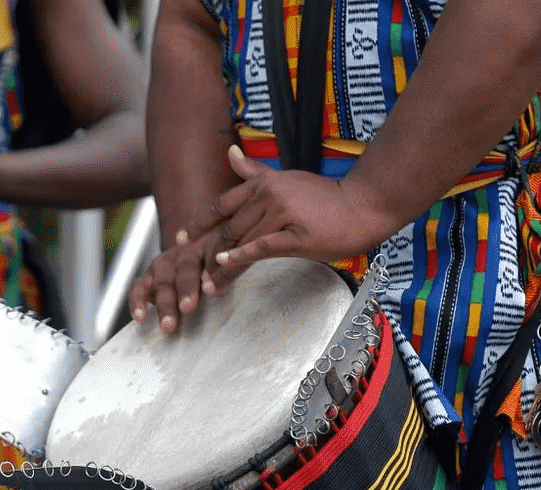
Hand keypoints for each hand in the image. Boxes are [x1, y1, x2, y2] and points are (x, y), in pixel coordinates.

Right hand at [127, 233, 221, 333]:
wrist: (191, 247)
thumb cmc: (213, 260)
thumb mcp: (224, 258)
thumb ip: (227, 270)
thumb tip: (227, 282)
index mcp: (207, 246)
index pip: (209, 257)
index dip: (209, 274)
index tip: (210, 288)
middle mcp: (182, 253)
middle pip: (184, 269)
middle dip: (185, 290)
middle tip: (188, 307)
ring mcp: (163, 264)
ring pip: (163, 282)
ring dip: (165, 304)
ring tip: (168, 323)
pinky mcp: (148, 277)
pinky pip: (139, 288)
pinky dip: (138, 303)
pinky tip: (140, 317)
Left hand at [193, 146, 400, 288]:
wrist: (361, 206)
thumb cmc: (325, 198)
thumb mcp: (286, 179)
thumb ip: (254, 172)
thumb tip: (230, 153)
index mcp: (263, 184)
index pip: (222, 204)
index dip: (198, 223)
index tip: (180, 239)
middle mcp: (268, 195)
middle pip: (228, 228)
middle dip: (209, 253)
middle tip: (194, 275)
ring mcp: (281, 213)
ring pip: (242, 241)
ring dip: (222, 266)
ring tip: (209, 285)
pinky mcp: (295, 234)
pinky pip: (261, 247)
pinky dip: (241, 257)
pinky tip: (226, 266)